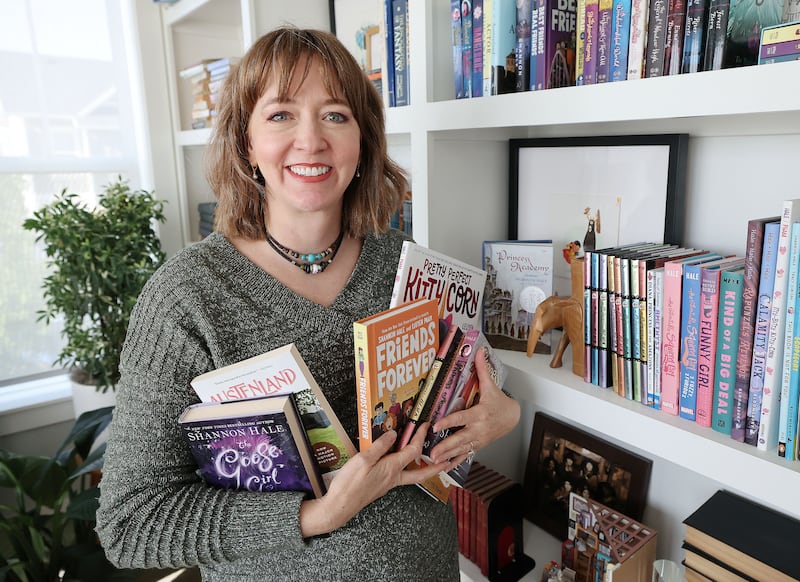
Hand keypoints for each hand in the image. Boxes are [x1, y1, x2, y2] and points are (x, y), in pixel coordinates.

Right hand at [299, 421, 446, 536]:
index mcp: (392, 468)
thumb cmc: (350, 484)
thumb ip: (380, 446)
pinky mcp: (381, 486)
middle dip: (436, 466)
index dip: (420, 437)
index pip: (413, 451)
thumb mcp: (363, 460)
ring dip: (424, 469)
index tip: (425, 425)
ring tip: (432, 462)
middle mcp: (394, 477)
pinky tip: (402, 463)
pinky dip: (407, 469)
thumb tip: (393, 434)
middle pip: (421, 472)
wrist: (339, 506)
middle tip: (448, 461)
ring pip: (411, 475)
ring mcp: (388, 483)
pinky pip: (400, 476)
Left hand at [427, 347, 519, 468]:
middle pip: (460, 438)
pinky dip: (455, 460)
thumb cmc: (499, 402)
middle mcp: (479, 428)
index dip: (449, 422)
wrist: (512, 417)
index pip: (461, 418)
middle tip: (432, 452)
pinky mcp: (478, 445)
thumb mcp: (491, 385)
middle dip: (446, 446)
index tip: (436, 426)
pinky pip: (465, 454)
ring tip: (434, 461)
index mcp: (480, 413)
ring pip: (461, 449)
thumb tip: (479, 351)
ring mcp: (478, 439)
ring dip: (447, 455)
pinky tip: (445, 466)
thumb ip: (482, 369)